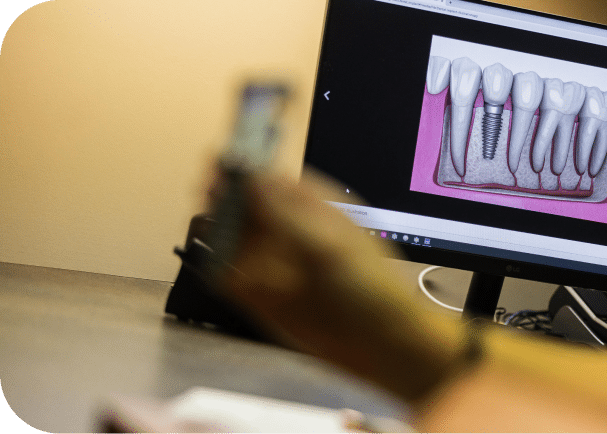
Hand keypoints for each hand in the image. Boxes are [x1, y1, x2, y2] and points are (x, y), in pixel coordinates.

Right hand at [212, 166, 465, 401]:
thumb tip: (252, 179)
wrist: (380, 341)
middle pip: (243, 203)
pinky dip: (219, 267)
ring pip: (232, 236)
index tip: (222, 164)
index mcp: (312, 205)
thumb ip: (288, 214)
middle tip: (210, 195)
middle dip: (224, 198)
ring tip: (215, 231)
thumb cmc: (371, 287)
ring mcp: (274, 260)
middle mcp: (289, 230)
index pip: (268, 175)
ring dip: (217, 230)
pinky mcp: (262, 292)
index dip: (244, 168)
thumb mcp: (330, 246)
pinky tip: (222, 266)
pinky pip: (228, 273)